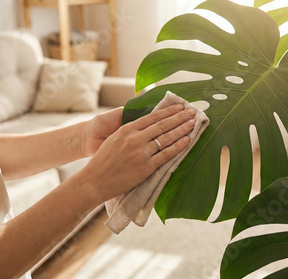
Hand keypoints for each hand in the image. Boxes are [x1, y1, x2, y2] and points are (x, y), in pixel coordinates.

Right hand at [77, 104, 195, 202]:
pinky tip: (187, 140)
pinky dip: (178, 147)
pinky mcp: (146, 167)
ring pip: (167, 138)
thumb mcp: (114, 138)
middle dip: (179, 117)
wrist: (94, 181)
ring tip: (193, 123)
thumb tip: (148, 122)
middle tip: (192, 112)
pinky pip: (166, 155)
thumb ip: (130, 130)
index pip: (153, 117)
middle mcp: (135, 139)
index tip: (180, 106)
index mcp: (127, 129)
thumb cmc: (103, 160)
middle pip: (163, 125)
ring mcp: (141, 153)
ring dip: (182, 129)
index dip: (168, 111)